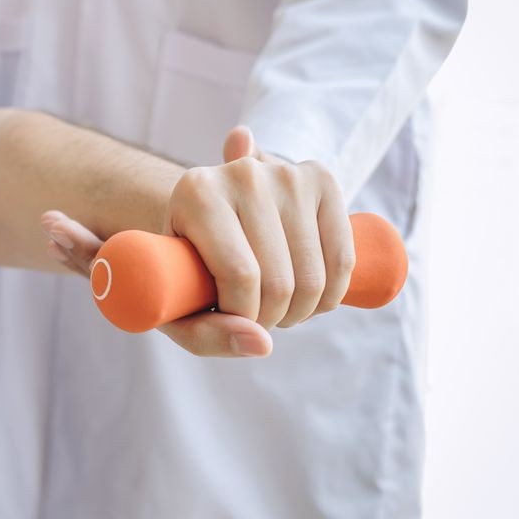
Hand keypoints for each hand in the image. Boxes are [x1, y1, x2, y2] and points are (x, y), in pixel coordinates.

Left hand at [42, 126, 354, 357]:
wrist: (209, 209)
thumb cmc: (185, 265)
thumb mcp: (175, 303)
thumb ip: (204, 334)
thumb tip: (263, 345)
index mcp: (195, 193)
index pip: (239, 275)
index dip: (243, 316)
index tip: (230, 321)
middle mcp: (243, 174)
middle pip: (279, 281)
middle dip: (270, 319)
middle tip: (252, 318)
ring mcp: (287, 174)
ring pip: (313, 278)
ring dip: (300, 313)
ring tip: (274, 308)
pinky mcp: (322, 179)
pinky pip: (343, 260)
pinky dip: (330, 296)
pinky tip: (306, 298)